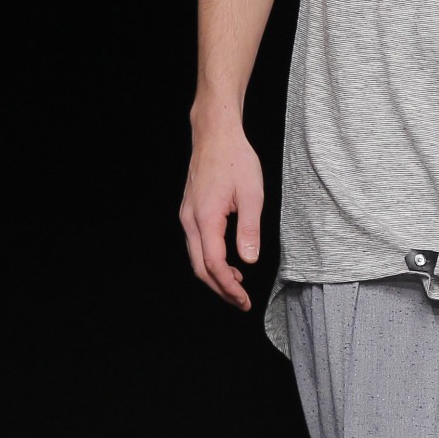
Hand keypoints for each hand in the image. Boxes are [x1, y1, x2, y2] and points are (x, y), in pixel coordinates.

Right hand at [180, 118, 264, 310]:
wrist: (215, 134)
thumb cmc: (235, 159)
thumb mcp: (251, 194)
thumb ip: (249, 229)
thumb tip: (249, 259)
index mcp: (205, 218)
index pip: (213, 264)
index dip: (228, 287)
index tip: (244, 300)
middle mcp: (190, 220)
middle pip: (200, 268)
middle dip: (221, 289)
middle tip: (241, 302)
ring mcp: (187, 216)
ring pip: (196, 258)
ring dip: (215, 277)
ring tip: (238, 287)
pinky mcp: (190, 212)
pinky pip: (197, 245)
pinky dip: (210, 261)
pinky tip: (228, 263)